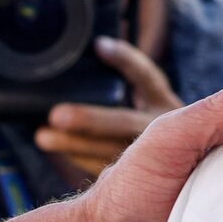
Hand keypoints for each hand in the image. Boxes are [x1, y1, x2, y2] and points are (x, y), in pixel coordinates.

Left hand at [35, 39, 183, 186]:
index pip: (149, 78)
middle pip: (124, 124)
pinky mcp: (134, 177)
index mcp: (164, 103)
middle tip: (57, 115)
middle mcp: (162, 131)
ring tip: (42, 136)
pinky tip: (53, 146)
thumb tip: (99, 44)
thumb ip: (127, 71)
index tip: (100, 46)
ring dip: (74, 145)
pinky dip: (76, 156)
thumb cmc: (151, 118)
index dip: (126, 60)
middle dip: (90, 120)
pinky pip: (101, 169)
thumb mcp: (149, 95)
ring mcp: (150, 158)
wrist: (180, 160)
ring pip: (109, 152)